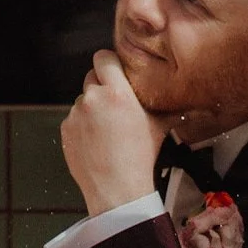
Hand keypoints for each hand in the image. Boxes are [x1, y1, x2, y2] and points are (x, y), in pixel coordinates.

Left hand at [61, 51, 166, 217]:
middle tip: (115, 104)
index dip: (110, 63)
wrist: (117, 190)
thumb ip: (163, 104)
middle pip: (92, 76)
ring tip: (107, 129)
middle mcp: (93, 98)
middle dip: (102, 86)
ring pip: (83, 99)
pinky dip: (82, 125)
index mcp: (117, 93)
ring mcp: (76, 114)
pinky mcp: (66, 129)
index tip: (116, 73)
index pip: (103, 57)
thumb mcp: (158, 126)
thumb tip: (181, 96)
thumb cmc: (140, 157)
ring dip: (92, 107)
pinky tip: (96, 140)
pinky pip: (74, 118)